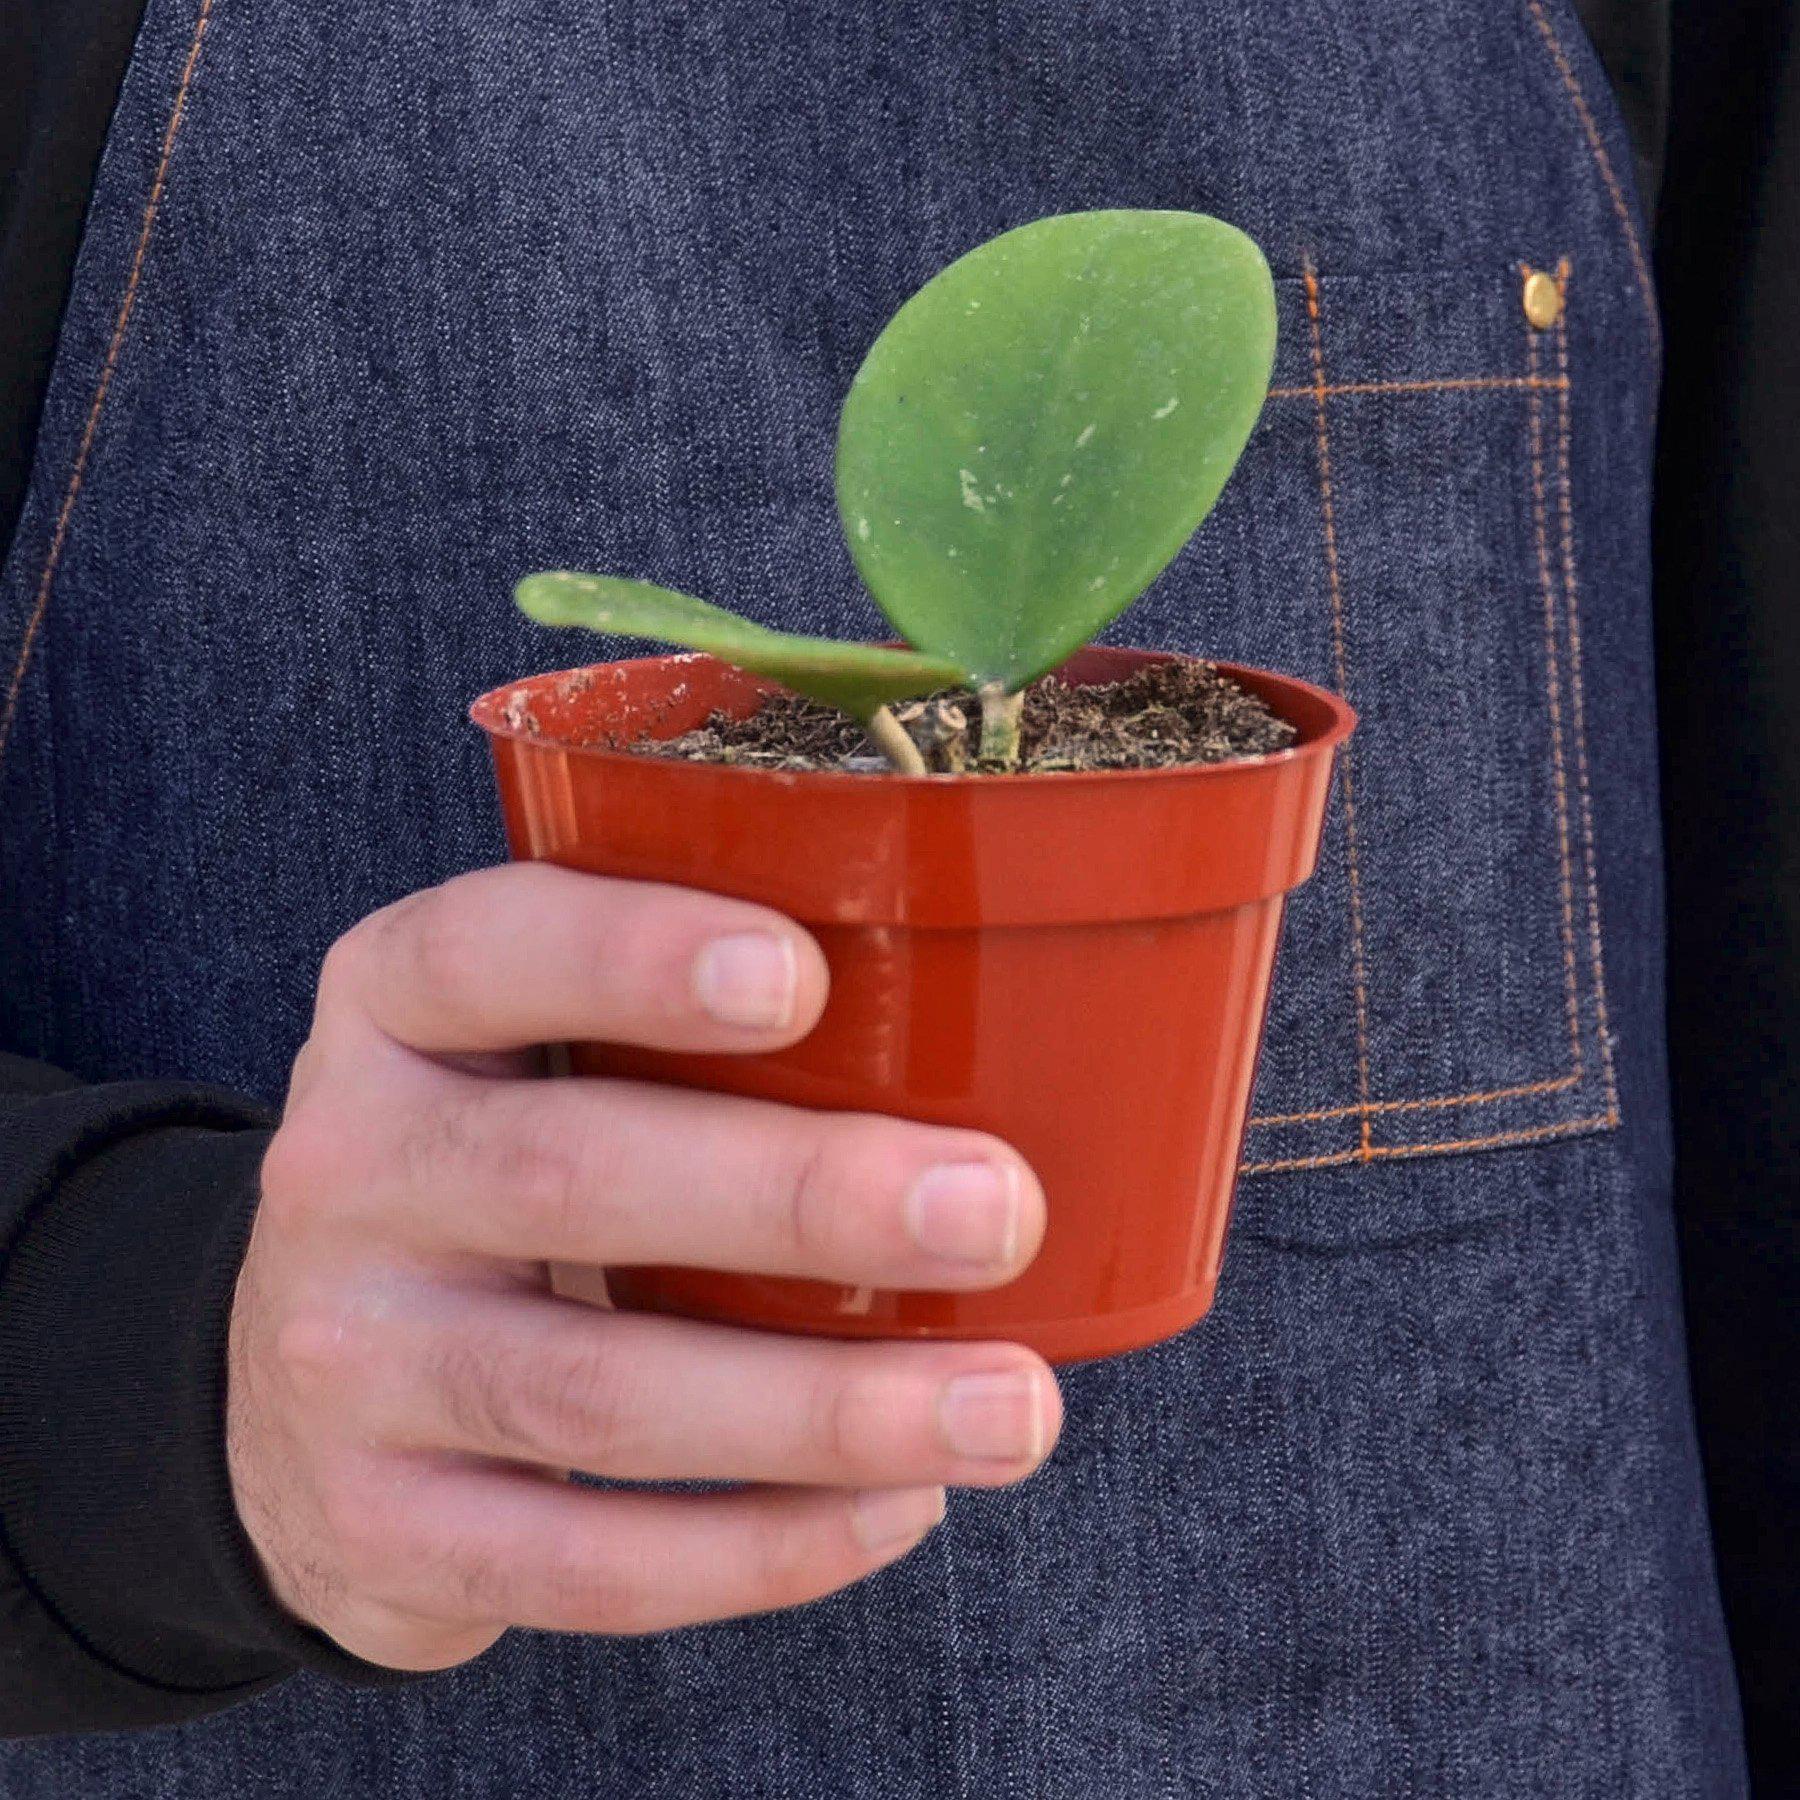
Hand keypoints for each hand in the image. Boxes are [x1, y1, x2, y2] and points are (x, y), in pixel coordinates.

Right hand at [229, 863, 1057, 1669]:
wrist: (292, 1380)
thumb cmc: (500, 1168)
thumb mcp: (527, 1052)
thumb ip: (676, 1020)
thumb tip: (996, 1032)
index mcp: (395, 1013)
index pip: (486, 949)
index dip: (634, 955)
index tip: (806, 976)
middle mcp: (348, 1173)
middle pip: (569, 1176)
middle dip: (799, 1196)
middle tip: (998, 1210)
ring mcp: (352, 1363)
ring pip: (598, 1394)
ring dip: (828, 1407)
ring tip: (1007, 1406)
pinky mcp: (386, 1531)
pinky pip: (589, 1562)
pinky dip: (765, 1546)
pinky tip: (902, 1505)